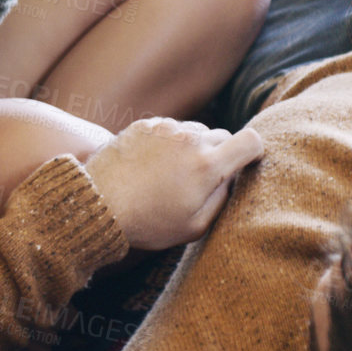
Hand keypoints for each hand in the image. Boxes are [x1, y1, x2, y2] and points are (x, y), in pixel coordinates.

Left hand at [84, 119, 265, 250]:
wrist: (97, 204)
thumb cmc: (147, 222)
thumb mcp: (194, 227)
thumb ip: (222, 200)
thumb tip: (232, 179)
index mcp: (208, 165)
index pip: (250, 141)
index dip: (254, 151)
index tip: (247, 162)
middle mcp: (190, 139)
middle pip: (223, 136)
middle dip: (220, 155)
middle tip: (201, 180)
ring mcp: (166, 128)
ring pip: (195, 131)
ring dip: (192, 147)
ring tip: (172, 174)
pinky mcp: (145, 124)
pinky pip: (169, 129)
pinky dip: (168, 143)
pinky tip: (152, 165)